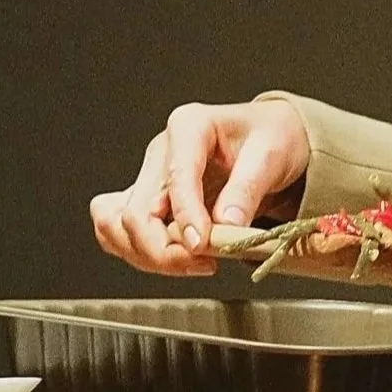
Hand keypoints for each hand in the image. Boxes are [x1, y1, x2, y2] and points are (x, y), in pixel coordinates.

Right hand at [90, 99, 311, 276]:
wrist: (272, 138)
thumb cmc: (272, 137)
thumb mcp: (272, 154)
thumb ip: (247, 188)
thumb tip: (226, 224)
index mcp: (189, 127)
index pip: (175, 176)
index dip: (185, 215)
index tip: (200, 245)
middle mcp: (161, 151)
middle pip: (136, 211)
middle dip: (163, 248)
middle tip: (203, 264)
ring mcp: (151, 177)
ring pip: (118, 225)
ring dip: (148, 255)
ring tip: (193, 263)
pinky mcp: (149, 200)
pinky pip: (119, 231)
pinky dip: (138, 252)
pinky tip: (174, 258)